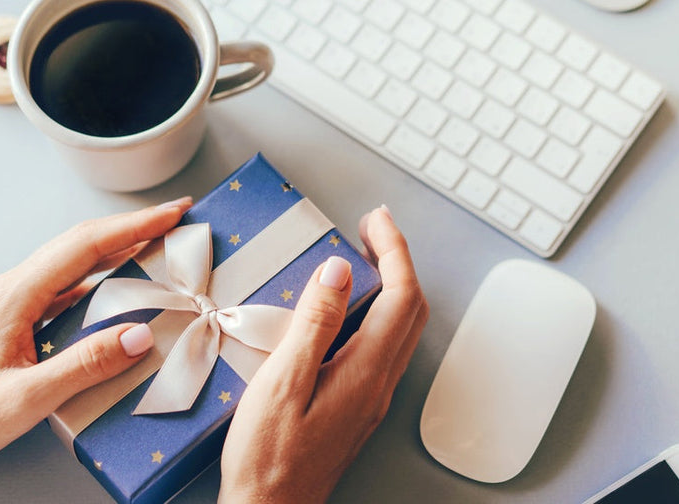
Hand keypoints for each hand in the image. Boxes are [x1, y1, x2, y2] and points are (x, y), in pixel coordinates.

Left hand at [0, 197, 192, 473]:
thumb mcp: (27, 398)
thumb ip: (85, 365)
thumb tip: (139, 335)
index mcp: (15, 296)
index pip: (84, 247)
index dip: (133, 227)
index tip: (171, 213)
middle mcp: (14, 288)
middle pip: (81, 243)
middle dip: (132, 226)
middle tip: (175, 217)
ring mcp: (14, 300)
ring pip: (74, 261)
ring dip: (118, 246)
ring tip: (158, 242)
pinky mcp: (17, 317)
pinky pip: (66, 284)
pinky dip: (100, 275)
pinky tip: (120, 282)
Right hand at [219, 206, 427, 502]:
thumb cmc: (267, 457)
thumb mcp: (282, 382)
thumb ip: (314, 324)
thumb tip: (339, 270)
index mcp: (364, 372)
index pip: (401, 296)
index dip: (394, 250)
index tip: (375, 220)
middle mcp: (378, 384)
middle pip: (411, 309)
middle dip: (398, 260)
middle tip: (371, 228)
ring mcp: (370, 398)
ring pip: (401, 329)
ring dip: (391, 286)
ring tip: (363, 258)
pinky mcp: (357, 407)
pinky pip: (383, 347)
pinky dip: (376, 312)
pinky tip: (347, 309)